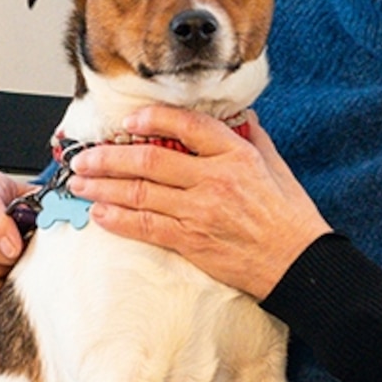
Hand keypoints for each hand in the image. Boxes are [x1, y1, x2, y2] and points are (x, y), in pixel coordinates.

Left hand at [68, 112, 328, 298]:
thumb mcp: (277, 166)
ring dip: (103, 187)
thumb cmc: (291, 218)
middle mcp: (214, 179)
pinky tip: (99, 213)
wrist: (301, 265)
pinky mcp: (192, 241)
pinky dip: (118, 220)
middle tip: (84, 156)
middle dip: (109, 157)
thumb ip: (253, 138)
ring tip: (79, 182)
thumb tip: (239, 117)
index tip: (129, 119)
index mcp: (235, 154)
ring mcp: (200, 211)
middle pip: (149, 159)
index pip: (185, 125)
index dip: (151, 118)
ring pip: (140, 193)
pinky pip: (145, 227)